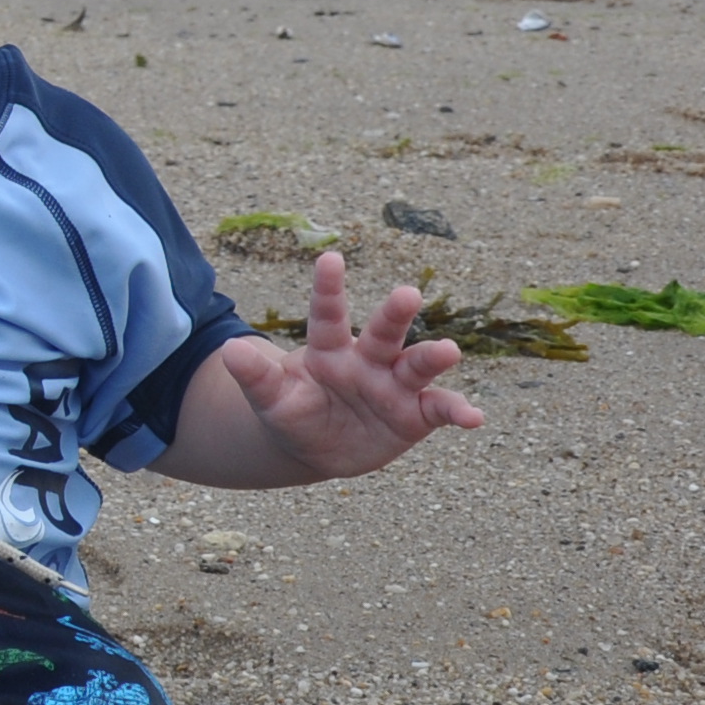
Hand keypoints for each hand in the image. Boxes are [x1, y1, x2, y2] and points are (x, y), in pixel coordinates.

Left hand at [205, 251, 481, 480]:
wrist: (318, 446)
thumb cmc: (295, 412)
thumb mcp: (271, 399)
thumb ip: (255, 378)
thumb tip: (230, 351)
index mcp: (328, 350)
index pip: (327, 316)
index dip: (328, 289)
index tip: (329, 258)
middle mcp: (368, 360)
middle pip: (384, 332)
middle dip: (395, 314)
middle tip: (407, 293)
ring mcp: (395, 385)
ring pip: (417, 365)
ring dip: (433, 357)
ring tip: (449, 350)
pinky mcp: (416, 414)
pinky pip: (440, 409)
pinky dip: (458, 411)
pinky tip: (474, 417)